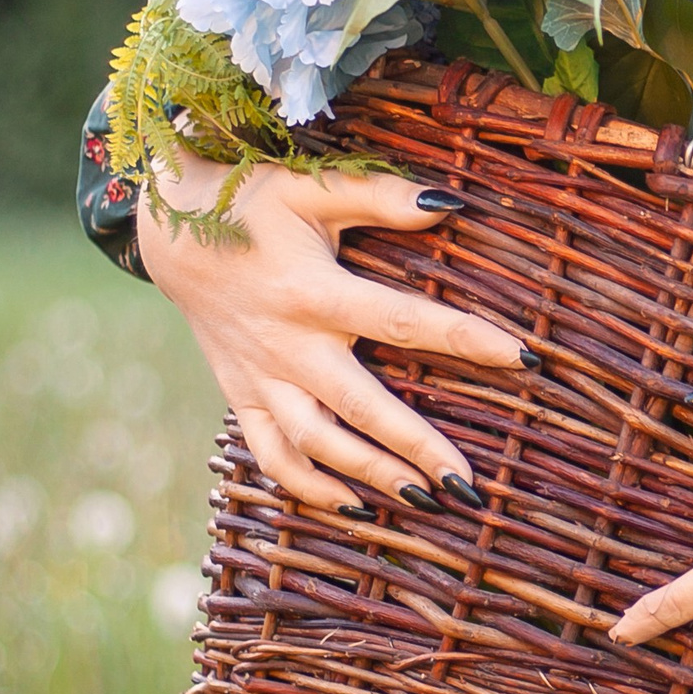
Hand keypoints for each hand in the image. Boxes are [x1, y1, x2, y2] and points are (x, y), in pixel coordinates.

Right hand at [136, 149, 531, 515]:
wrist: (168, 233)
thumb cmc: (252, 203)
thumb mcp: (313, 187)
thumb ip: (381, 196)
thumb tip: (450, 204)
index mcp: (314, 290)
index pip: (403, 319)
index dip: (465, 339)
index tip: (524, 357)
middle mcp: (288, 343)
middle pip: (360, 405)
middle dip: (415, 447)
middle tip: (467, 483)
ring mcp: (261, 376)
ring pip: (316, 441)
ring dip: (368, 474)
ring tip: (424, 500)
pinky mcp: (241, 396)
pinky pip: (271, 454)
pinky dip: (307, 486)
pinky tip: (355, 506)